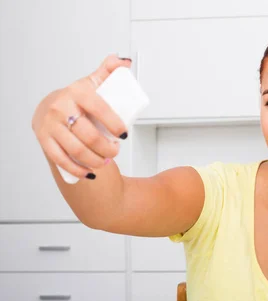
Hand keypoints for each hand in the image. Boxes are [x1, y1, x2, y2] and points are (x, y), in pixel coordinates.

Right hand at [32, 55, 131, 179]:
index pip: (100, 109)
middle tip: (115, 150)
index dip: (115, 124)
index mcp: (77, 92)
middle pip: (90, 135)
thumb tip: (124, 63)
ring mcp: (51, 125)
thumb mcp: (93, 83)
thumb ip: (108, 71)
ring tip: (106, 160)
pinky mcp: (45, 140)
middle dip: (107, 148)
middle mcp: (62, 108)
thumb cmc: (77, 98)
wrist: (50, 107)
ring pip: (77, 150)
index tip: (124, 134)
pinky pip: (62, 160)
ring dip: (96, 160)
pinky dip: (78, 169)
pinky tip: (90, 172)